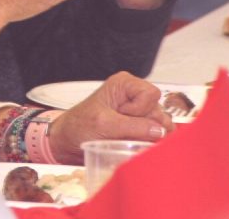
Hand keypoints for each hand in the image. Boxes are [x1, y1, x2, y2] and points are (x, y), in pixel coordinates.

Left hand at [46, 72, 173, 163]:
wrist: (68, 141)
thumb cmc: (79, 126)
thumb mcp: (104, 124)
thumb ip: (133, 127)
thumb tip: (160, 131)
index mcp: (125, 84)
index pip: (151, 94)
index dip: (141, 109)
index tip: (123, 116)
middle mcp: (134, 95)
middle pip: (158, 111)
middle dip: (145, 126)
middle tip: (123, 131)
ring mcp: (138, 112)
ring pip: (159, 125)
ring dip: (147, 137)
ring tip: (125, 139)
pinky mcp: (139, 127)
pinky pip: (155, 136)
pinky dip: (147, 143)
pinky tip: (132, 145)